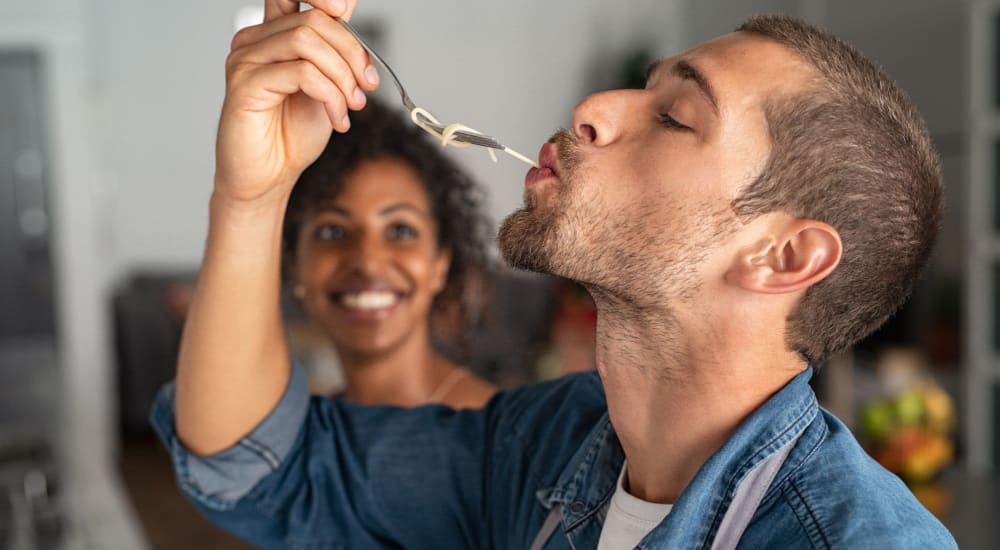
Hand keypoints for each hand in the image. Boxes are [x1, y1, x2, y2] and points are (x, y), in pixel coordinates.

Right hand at [214, 0, 375, 202]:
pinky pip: (301, 73)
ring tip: (352, 105)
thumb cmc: (292, 134)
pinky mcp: (245, 85)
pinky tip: (337, 119)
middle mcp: (254, 40)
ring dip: (343, 76)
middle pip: (313, 20)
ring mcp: (245, 60)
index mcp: (273, 35)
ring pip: (307, 41)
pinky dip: (331, 96)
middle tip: (366, 87)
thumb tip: (348, 12)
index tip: (348, 12)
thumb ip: (334, 51)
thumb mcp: (327, 86)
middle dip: (352, 53)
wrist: (270, 176)